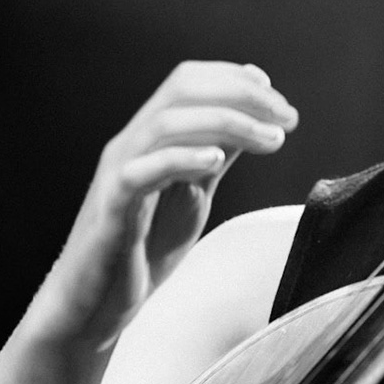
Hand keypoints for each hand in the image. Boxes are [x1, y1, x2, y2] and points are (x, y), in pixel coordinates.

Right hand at [40, 61, 298, 344]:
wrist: (97, 303)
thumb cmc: (142, 249)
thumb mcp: (194, 194)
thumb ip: (217, 154)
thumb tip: (254, 118)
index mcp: (150, 137)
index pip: (189, 81)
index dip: (236, 80)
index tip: (278, 100)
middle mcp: (132, 144)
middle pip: (181, 90)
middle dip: (242, 95)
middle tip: (285, 118)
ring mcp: (118, 172)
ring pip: (166, 122)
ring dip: (228, 122)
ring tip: (270, 139)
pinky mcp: (112, 208)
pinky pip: (140, 171)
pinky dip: (181, 158)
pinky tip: (216, 160)